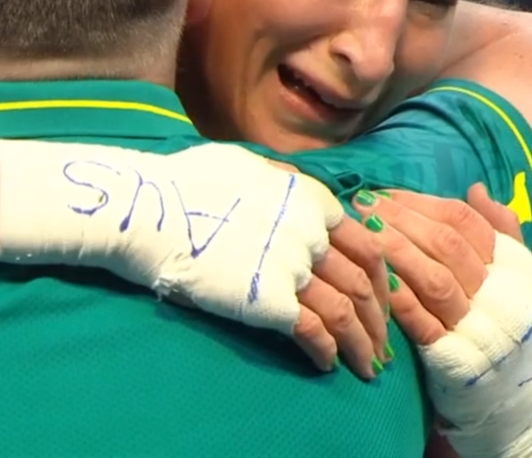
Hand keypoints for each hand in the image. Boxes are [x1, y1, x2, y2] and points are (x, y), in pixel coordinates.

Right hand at [0, 141, 356, 362]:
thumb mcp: (247, 164)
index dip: (380, 276)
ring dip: (362, 344)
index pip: (368, 243)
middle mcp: (312, 233)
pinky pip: (313, 333)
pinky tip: (327, 365)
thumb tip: (296, 186)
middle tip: (383, 343)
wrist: (148, 210)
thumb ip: (283, 180)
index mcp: (313, 200)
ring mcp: (293, 268)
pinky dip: (326, 352)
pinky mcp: (269, 302)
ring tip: (367, 367)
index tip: (378, 298)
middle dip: (379, 318)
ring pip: (347, 312)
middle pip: (364, 283)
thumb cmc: (187, 182)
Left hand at [353, 184, 531, 457]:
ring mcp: (477, 328)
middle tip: (363, 205)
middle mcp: (500, 294)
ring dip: (394, 250)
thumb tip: (476, 190)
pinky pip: (420, 321)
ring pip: (433, 278)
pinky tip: (372, 276)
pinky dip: (397, 296)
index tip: (386, 194)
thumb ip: (502, 230)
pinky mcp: (453, 359)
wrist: (515, 397)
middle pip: (446, 245)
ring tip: (362, 232)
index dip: (422, 203)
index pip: (464, 222)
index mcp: (513, 267)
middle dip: (400, 219)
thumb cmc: (505, 325)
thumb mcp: (517, 278)